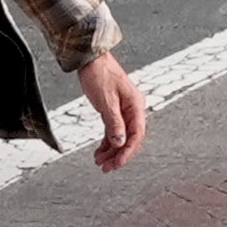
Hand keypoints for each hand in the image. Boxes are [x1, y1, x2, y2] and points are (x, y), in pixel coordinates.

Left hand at [78, 52, 150, 171]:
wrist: (90, 58)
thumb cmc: (99, 74)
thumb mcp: (106, 101)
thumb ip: (114, 123)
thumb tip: (120, 143)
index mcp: (136, 105)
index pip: (136, 135)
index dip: (127, 153)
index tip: (116, 165)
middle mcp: (133, 109)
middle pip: (130, 139)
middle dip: (119, 155)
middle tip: (106, 168)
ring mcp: (124, 110)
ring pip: (121, 136)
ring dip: (111, 151)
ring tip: (99, 162)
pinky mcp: (114, 110)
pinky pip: (113, 130)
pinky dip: (107, 142)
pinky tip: (99, 151)